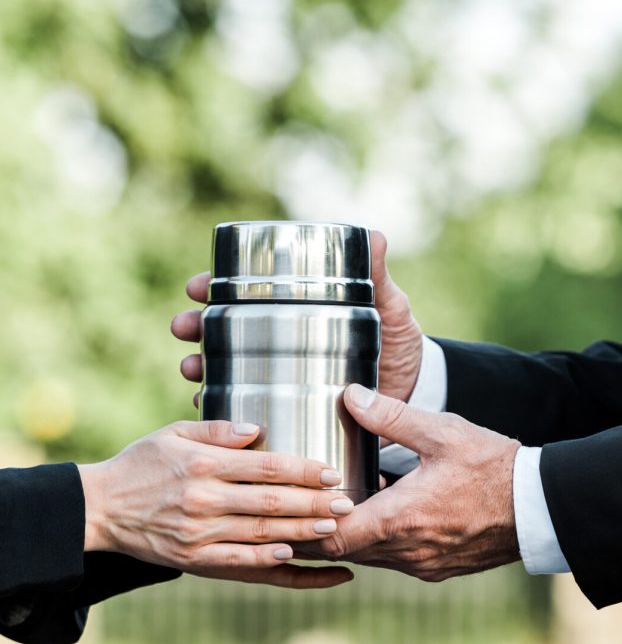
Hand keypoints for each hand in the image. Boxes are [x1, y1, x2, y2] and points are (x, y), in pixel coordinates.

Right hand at [78, 420, 353, 588]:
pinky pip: (241, 563)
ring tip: (336, 529)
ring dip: (303, 533)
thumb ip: (217, 429)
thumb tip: (257, 428)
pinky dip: (271, 562)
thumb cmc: (142, 464)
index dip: (304, 470)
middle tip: (348, 503)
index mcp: (203, 464)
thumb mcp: (173, 434)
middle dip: (315, 503)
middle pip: (272, 503)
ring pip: (263, 535)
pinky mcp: (195, 561)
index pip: (266, 467)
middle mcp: (204, 500)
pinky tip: (298, 557)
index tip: (333, 472)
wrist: (100, 509)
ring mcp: (200, 534)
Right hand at [170, 231, 424, 404]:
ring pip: (223, 368)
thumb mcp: (387, 306)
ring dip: (199, 366)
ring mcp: (278, 375)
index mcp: (295, 309)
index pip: (243, 292)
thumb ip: (378, 275)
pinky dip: (223, 408)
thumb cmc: (397, 342)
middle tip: (186, 328)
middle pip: (222, 329)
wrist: (413, 392)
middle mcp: (279, 340)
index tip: (196, 287)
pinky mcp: (286, 408)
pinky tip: (211, 406)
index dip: (212, 287)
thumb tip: (376, 235)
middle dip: (195, 326)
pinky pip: (243, 408)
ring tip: (192, 370)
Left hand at [311, 385, 520, 580]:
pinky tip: (381, 512)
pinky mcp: (437, 569)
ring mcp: (422, 566)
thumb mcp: (442, 432)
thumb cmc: (493, 468)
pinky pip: (393, 560)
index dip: (303, 525)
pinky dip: (377, 540)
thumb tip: (351, 396)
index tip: (291, 504)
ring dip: (349, 534)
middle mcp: (406, 552)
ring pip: (367, 557)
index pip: (330, 538)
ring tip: (336, 504)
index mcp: (400, 519)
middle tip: (299, 505)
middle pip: (342, 552)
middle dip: (318, 530)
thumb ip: (391, 416)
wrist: (540, 507)